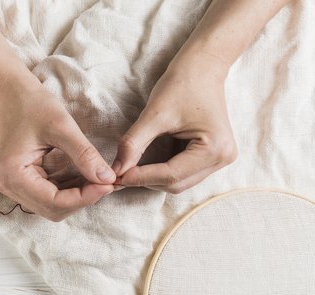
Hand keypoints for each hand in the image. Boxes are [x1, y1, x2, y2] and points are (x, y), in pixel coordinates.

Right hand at [0, 79, 115, 220]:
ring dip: (77, 196)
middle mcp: (9, 187)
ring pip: (53, 205)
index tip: (108, 184)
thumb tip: (108, 179)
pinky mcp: (22, 181)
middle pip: (53, 209)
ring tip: (99, 179)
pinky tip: (86, 177)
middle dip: (82, 199)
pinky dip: (70, 189)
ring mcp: (14, 186)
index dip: (84, 198)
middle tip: (105, 182)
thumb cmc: (30, 103)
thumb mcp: (61, 126)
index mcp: (12, 176)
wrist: (9, 90)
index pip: (54, 202)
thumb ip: (85, 155)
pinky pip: (49, 194)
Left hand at [112, 59, 236, 192]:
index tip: (116, 177)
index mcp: (215, 149)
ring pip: (178, 183)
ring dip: (153, 178)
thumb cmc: (183, 83)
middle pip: (175, 184)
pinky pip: (182, 174)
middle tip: (120, 174)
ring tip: (131, 168)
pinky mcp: (211, 158)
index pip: (170, 175)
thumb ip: (133, 144)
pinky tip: (147, 164)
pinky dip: (161, 172)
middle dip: (146, 180)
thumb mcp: (154, 114)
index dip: (141, 177)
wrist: (203, 66)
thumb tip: (116, 172)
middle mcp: (222, 159)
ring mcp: (219, 161)